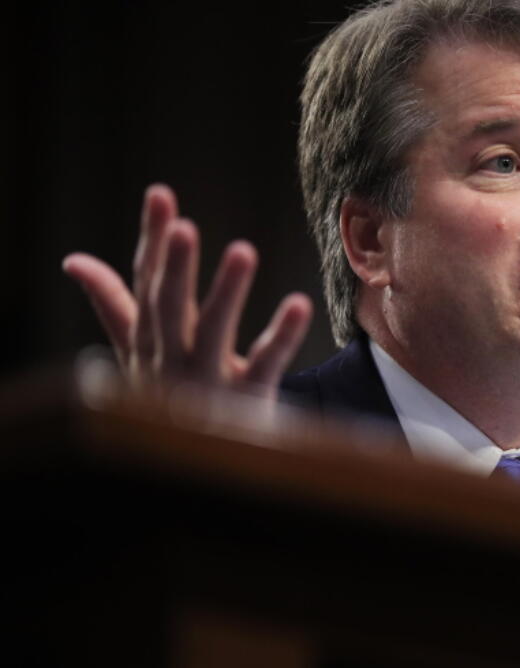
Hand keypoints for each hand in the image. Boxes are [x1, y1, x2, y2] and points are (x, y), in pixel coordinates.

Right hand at [62, 184, 311, 398]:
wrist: (199, 473)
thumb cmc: (172, 403)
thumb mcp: (141, 355)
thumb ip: (114, 306)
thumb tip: (74, 260)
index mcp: (150, 344)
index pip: (146, 284)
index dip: (153, 240)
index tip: (161, 194)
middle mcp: (171, 361)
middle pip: (169, 309)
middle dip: (172, 268)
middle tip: (183, 227)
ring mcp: (208, 384)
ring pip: (213, 335)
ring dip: (225, 293)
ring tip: (243, 250)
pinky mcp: (246, 404)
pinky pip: (265, 367)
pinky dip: (279, 336)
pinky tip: (298, 304)